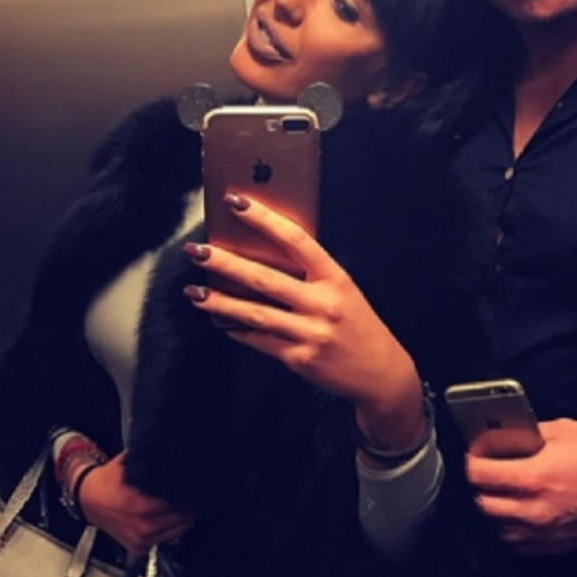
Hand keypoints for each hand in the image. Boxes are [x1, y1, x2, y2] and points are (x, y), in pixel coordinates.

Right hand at [77, 454, 194, 557]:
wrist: (87, 499)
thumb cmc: (108, 482)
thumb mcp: (131, 463)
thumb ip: (152, 461)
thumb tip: (175, 453)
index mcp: (143, 505)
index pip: (182, 503)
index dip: (191, 491)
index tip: (195, 485)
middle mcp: (144, 525)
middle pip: (184, 518)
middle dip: (188, 505)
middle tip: (190, 494)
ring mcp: (142, 539)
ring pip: (179, 530)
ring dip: (182, 518)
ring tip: (179, 504)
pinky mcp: (139, 548)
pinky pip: (165, 539)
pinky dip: (169, 529)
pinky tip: (167, 517)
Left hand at [184, 194, 426, 450]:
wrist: (382, 374)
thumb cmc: (359, 325)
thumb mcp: (343, 291)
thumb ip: (311, 274)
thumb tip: (262, 254)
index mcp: (335, 278)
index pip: (295, 240)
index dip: (263, 219)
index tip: (236, 202)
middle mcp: (323, 304)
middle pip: (264, 279)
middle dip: (225, 263)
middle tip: (197, 250)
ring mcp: (310, 333)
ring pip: (254, 314)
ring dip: (219, 302)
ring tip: (194, 292)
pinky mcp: (300, 359)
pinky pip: (260, 341)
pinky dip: (237, 331)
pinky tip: (220, 323)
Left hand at [465, 418, 576, 554]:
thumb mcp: (563, 431)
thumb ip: (528, 434)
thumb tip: (506, 435)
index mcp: (534, 477)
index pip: (480, 475)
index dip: (471, 462)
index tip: (473, 456)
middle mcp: (533, 508)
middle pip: (482, 504)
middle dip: (478, 487)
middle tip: (482, 474)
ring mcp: (541, 530)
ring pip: (496, 527)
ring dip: (491, 510)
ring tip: (497, 494)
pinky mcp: (552, 544)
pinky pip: (516, 543)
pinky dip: (509, 529)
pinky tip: (513, 514)